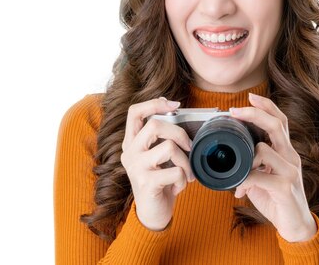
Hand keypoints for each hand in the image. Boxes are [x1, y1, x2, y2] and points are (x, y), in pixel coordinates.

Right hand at [120, 98, 194, 230]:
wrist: (152, 214)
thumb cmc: (160, 181)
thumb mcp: (157, 157)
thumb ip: (162, 139)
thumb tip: (180, 116)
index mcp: (131, 142)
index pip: (134, 112)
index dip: (154, 103)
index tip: (174, 105)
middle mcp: (129, 152)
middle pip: (155, 125)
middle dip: (179, 133)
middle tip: (189, 146)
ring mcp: (136, 167)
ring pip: (169, 147)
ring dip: (185, 161)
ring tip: (186, 173)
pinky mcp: (146, 182)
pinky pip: (176, 171)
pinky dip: (184, 179)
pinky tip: (179, 186)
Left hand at [229, 93, 316, 241]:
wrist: (295, 226)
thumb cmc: (276, 198)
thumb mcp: (263, 176)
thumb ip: (251, 163)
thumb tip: (229, 155)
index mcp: (285, 151)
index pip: (280, 121)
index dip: (267, 107)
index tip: (250, 97)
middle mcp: (291, 157)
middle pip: (276, 126)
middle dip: (254, 114)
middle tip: (234, 111)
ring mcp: (290, 171)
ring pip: (264, 150)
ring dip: (245, 158)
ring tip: (238, 172)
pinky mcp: (285, 188)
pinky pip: (259, 177)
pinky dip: (244, 181)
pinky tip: (240, 191)